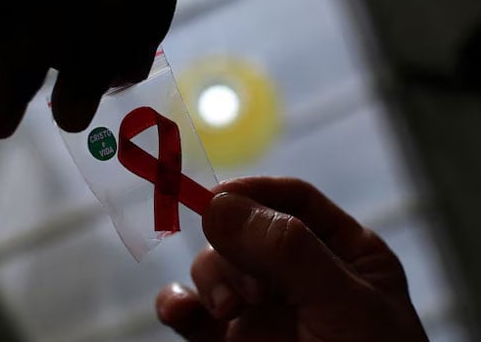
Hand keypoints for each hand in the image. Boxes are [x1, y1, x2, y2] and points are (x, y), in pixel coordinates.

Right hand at [156, 177, 428, 341]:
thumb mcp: (343, 305)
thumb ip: (288, 252)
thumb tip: (219, 204)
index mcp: (341, 253)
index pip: (294, 201)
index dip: (255, 192)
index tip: (219, 197)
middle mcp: (295, 275)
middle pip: (242, 230)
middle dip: (232, 249)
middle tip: (247, 289)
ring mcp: (258, 309)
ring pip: (213, 265)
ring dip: (210, 279)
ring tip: (229, 312)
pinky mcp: (226, 340)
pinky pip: (190, 310)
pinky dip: (175, 303)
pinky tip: (178, 310)